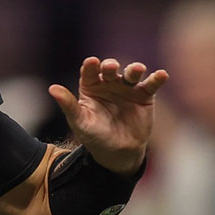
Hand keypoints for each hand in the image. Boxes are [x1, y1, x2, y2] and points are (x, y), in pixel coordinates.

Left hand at [48, 57, 168, 172]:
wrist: (117, 152)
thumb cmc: (94, 135)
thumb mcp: (80, 121)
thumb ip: (68, 105)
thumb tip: (52, 89)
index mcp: (90, 86)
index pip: (89, 72)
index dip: (91, 66)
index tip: (91, 62)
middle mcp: (109, 82)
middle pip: (110, 70)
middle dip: (111, 66)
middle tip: (111, 67)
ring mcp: (127, 87)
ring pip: (131, 74)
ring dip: (134, 70)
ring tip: (137, 69)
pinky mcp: (145, 95)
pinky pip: (151, 84)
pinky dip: (157, 79)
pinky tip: (162, 75)